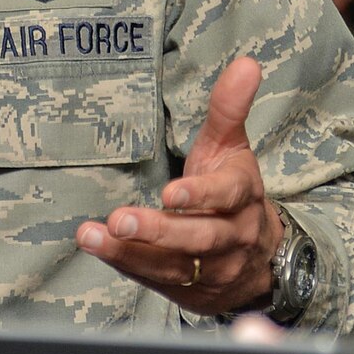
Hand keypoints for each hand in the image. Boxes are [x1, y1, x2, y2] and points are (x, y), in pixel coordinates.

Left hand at [76, 55, 282, 315]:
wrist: (259, 261)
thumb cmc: (234, 191)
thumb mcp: (232, 147)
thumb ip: (229, 108)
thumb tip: (246, 63)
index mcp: (243, 196)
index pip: (226, 195)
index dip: (200, 195)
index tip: (170, 194)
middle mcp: (232, 236)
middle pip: (198, 237)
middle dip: (159, 231)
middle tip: (120, 219)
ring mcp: (213, 268)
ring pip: (174, 264)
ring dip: (131, 252)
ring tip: (93, 236)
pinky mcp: (191, 290)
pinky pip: (158, 280)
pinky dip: (128, 265)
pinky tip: (99, 247)